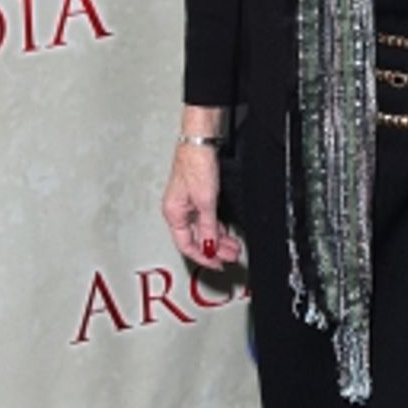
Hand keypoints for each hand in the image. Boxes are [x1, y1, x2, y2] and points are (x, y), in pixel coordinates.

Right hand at [162, 141, 242, 269]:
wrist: (199, 142)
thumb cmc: (196, 165)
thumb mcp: (206, 202)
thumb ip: (208, 227)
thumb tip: (210, 247)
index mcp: (174, 214)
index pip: (187, 245)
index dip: (203, 257)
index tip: (217, 264)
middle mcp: (178, 210)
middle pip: (197, 238)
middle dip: (215, 249)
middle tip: (231, 256)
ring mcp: (187, 204)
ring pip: (203, 229)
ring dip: (219, 240)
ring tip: (234, 247)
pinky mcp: (197, 196)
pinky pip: (207, 219)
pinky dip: (217, 228)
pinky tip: (227, 234)